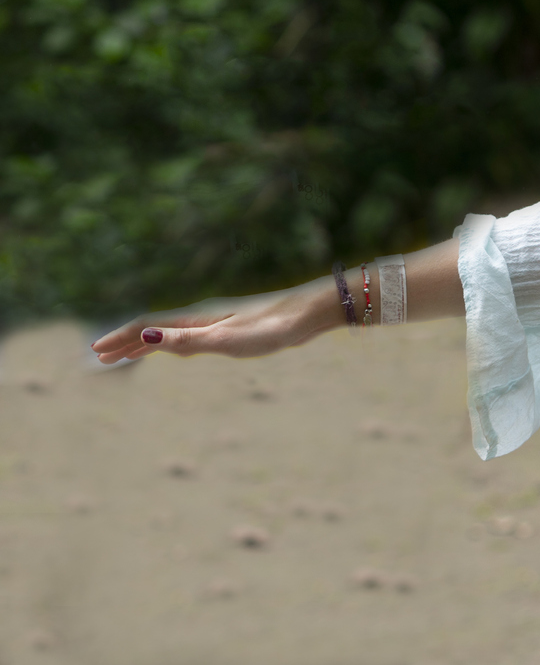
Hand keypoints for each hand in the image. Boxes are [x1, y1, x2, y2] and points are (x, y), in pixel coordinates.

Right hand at [90, 280, 336, 362]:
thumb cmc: (271, 327)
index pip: (149, 327)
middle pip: (157, 329)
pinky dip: (172, 345)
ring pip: (173, 333)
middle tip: (102, 358)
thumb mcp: (226, 339)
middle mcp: (203, 317)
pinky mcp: (233, 329)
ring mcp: (218, 322)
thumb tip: (147, 334)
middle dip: (127, 342)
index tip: (98, 352)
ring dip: (147, 344)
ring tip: (127, 356)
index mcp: (197, 319)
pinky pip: (190, 338)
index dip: (122, 339)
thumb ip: (187, 339)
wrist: (308, 314)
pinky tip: (175, 351)